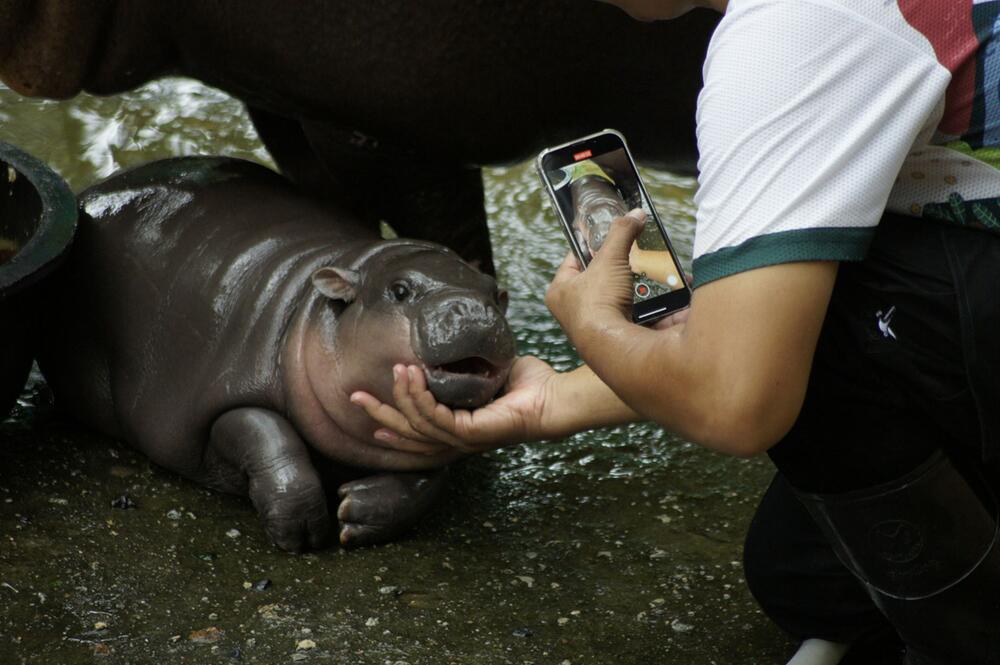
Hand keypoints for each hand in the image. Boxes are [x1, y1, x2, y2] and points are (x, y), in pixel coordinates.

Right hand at [350, 355, 558, 453]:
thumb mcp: (487, 372)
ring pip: (418, 423)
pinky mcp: (473, 433)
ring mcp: (465, 439)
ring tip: (396, 370)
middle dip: (379, 414)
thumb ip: (465, 366)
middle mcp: (458, 439)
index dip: (389, 421)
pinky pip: (436, 417)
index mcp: (458, 429)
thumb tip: (448, 346)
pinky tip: (412, 376)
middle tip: (354, 396)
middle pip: (408, 434)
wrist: (554, 397)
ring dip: (401, 396)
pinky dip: (420, 397)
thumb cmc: (527, 385)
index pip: (415, 431)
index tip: (367, 404)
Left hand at [545, 209, 645, 340]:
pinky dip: (654, 304)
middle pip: (601, 280)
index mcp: (559, 291)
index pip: (574, 259)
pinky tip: (667, 293)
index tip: (607, 236)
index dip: (591, 245)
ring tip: (656, 272)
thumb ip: (621, 233)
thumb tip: (634, 215)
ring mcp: (597, 325)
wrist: (612, 346)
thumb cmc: (596, 305)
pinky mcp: (619, 337)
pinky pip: (639, 314)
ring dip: (641, 286)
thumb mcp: (608, 259)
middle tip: (636, 255)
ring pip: (622, 297)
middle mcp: (574, 311)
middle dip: (623, 267)